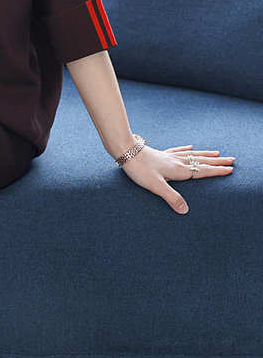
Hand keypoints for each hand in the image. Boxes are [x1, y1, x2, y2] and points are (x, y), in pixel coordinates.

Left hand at [120, 145, 234, 214]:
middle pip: (200, 161)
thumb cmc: (139, 169)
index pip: (202, 171)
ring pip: (191, 154)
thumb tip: (185, 210)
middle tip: (232, 160)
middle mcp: (176, 162)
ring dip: (205, 155)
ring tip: (217, 153)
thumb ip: (171, 197)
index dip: (216, 171)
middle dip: (217, 162)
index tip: (230, 170)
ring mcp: (168, 156)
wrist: (125, 151)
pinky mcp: (160, 153)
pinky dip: (186, 149)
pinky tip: (189, 146)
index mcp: (178, 170)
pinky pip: (177, 150)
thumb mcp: (155, 186)